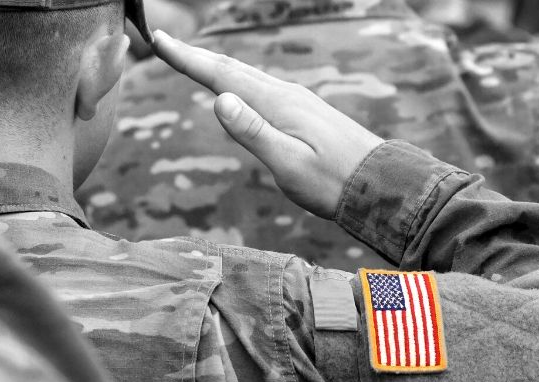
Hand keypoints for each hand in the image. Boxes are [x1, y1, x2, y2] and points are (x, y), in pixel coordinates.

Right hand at [152, 30, 382, 218]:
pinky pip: (262, 87)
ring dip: (217, 66)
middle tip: (165, 43)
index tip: (159, 41)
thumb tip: (219, 99)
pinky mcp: (304, 111)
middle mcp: (285, 94)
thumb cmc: (333, 181)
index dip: (188, 59)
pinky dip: (239, 81)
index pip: (223, 76)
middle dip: (196, 56)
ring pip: (248, 76)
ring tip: (193, 60)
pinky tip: (238, 88)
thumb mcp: (289, 163)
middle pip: (232, 69)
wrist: (379, 182)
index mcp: (276, 104)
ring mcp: (297, 100)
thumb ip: (254, 132)